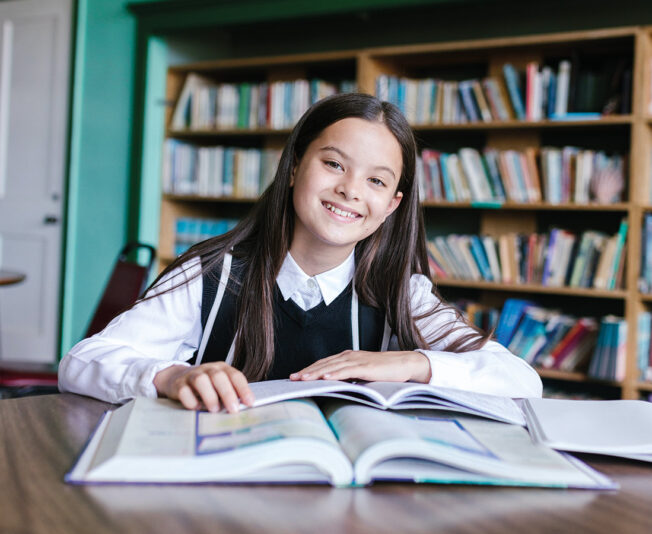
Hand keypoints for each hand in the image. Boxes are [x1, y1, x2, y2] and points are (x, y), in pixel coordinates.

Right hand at [153, 362, 254, 412]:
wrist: (177, 377)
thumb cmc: (205, 384)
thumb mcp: (219, 385)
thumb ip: (231, 393)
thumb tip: (244, 407)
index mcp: (221, 368)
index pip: (235, 376)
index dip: (243, 389)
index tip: (250, 402)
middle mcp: (208, 369)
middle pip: (218, 377)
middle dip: (227, 393)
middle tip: (233, 410)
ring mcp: (192, 375)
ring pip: (201, 380)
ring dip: (209, 396)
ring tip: (214, 410)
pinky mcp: (179, 384)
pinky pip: (183, 391)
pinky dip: (190, 401)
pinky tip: (196, 408)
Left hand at [289, 350, 431, 382]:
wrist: (404, 364)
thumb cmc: (384, 371)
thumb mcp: (362, 375)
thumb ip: (348, 377)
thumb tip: (334, 387)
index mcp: (346, 357)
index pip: (323, 364)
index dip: (309, 369)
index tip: (296, 376)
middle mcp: (349, 356)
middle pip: (323, 364)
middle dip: (307, 371)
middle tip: (292, 379)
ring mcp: (357, 360)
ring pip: (332, 366)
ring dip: (316, 373)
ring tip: (303, 379)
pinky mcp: (366, 366)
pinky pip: (347, 370)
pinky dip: (335, 374)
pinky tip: (325, 378)